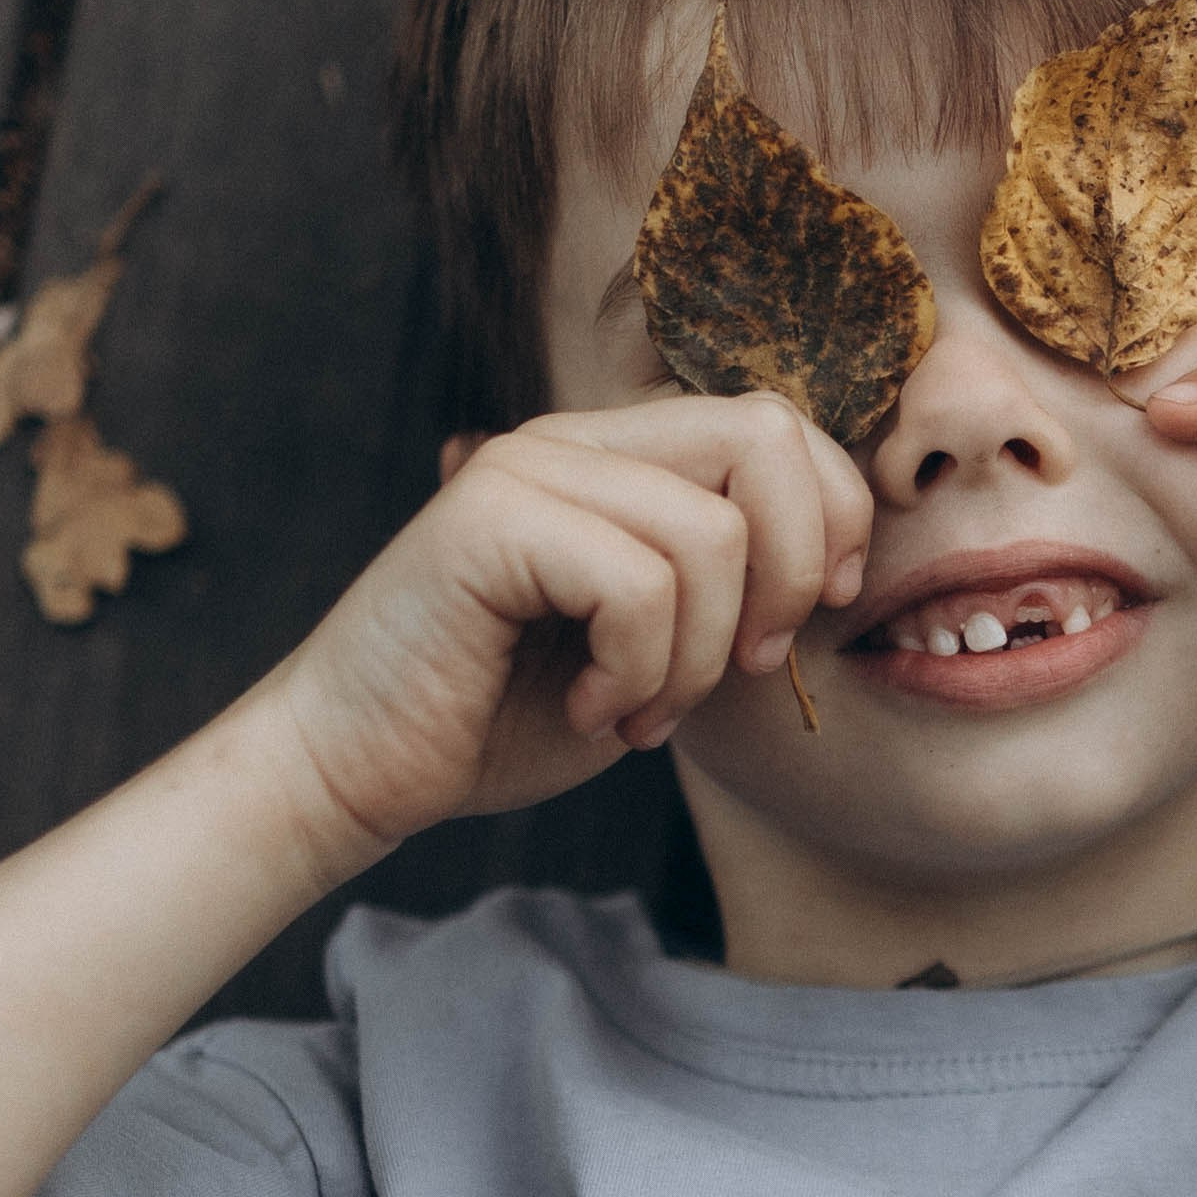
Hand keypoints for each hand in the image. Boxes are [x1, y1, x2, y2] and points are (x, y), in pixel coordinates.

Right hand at [263, 391, 872, 862]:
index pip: (779, 425)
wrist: (358, 770)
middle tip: (742, 664)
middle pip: (765, 436)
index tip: (807, 615)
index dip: (831, 517)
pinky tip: (584, 706)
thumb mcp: (656, 647)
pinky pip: (640, 585)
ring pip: (710, 535)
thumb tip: (838, 562)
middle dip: (789, 570)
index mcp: (623, 456)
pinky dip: (636, 671)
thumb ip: (728, 587)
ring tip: (632, 708)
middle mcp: (577, 440)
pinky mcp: (487, 517)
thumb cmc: (505, 716)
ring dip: (696, 659)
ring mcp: (529, 468)